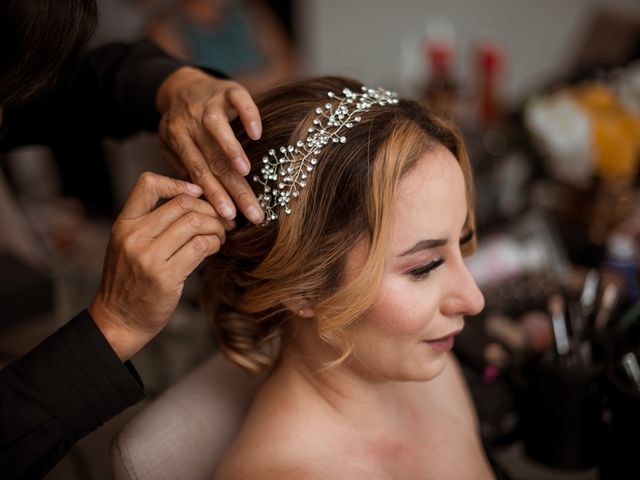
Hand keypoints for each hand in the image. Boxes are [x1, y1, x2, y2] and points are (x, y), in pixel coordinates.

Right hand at [89, 172, 225, 360]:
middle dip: (209, 208)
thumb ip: (151, 223)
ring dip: (216, 226)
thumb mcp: (128, 245)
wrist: (119, 320)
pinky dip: (215, 243)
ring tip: (221, 233)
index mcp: (124, 224)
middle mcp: (134, 236)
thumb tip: (193, 200)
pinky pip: (201, 247)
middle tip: (222, 218)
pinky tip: (216, 247)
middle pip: (182, 203)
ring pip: (195, 223)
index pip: (147, 184)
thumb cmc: (130, 281)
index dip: (178, 183)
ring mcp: (149, 257)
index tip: (197, 193)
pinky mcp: (166, 276)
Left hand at [156, 66, 264, 224]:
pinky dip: (248, 115)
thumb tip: (201, 202)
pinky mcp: (226, 89)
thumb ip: (183, 170)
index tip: (229, 218)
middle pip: (213, 160)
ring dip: (231, 150)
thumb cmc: (181, 125)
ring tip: (245, 172)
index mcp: (179, 142)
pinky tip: (256, 133)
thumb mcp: (172, 148)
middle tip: (252, 212)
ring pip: (217, 129)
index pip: (198, 174)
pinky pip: (238, 100)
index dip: (215, 197)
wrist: (181, 84)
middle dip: (234, 189)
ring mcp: (208, 105)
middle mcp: (191, 124)